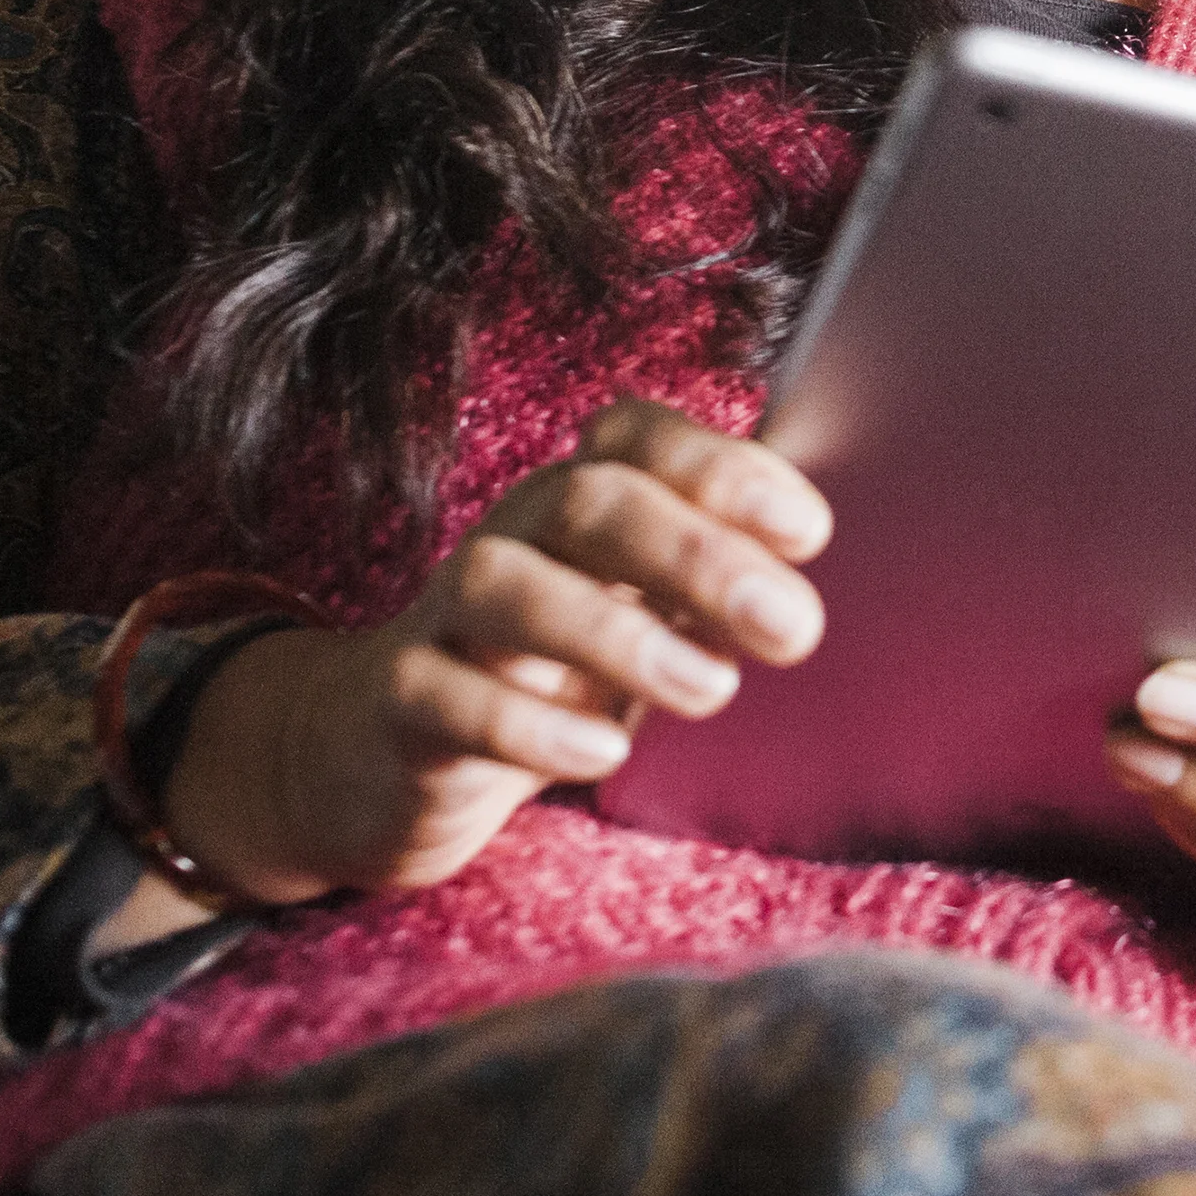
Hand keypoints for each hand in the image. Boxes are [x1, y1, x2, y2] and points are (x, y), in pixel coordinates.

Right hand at [113, 401, 826, 935]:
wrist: (374, 754)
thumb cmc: (545, 672)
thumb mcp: (636, 616)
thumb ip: (716, 582)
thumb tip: (821, 577)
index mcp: (576, 504)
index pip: (637, 439)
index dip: (723, 468)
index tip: (808, 532)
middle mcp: (511, 539)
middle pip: (587, 500)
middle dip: (697, 552)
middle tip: (791, 626)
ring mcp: (444, 619)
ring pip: (505, 584)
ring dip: (616, 634)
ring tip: (711, 689)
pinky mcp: (397, 708)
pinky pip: (444, 697)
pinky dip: (528, 725)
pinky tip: (603, 756)